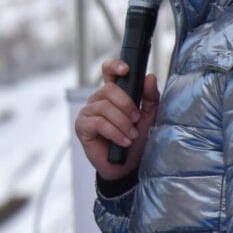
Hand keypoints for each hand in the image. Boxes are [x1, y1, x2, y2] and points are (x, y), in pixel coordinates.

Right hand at [75, 59, 160, 181]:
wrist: (126, 166)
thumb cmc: (135, 141)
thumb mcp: (148, 118)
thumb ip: (149, 98)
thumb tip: (149, 78)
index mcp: (113, 94)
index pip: (108, 72)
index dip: (114, 66)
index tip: (126, 70)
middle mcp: (98, 100)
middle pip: (109, 90)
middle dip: (126, 105)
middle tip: (136, 120)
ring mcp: (88, 112)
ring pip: (105, 107)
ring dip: (122, 123)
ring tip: (131, 135)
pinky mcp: (82, 127)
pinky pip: (98, 123)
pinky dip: (114, 132)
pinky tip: (123, 141)